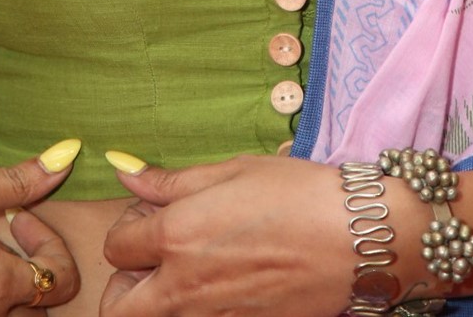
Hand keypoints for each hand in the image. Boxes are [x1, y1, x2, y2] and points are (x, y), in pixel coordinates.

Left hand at [100, 153, 422, 316]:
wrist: (355, 239)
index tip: (156, 212)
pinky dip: (197, 306)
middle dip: (125, 283)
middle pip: (117, 306)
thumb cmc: (297, 194)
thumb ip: (172, 180)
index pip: (118, 245)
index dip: (132, 225)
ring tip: (190, 266)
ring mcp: (211, 315)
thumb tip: (126, 175)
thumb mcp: (235, 170)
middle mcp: (184, 286)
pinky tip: (227, 278)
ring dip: (158, 297)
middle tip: (153, 256)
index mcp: (177, 236)